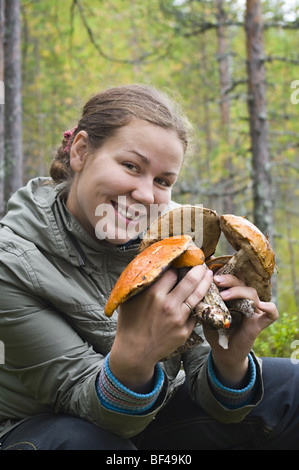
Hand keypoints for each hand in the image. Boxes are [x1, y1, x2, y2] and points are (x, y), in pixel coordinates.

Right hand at [109, 265, 212, 391]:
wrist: (134, 352)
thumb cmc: (129, 323)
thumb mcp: (129, 299)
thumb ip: (140, 283)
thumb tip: (149, 267)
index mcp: (153, 294)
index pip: (172, 272)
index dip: (177, 267)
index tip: (180, 264)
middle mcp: (168, 304)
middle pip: (190, 280)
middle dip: (198, 269)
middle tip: (202, 264)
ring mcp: (178, 318)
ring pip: (198, 295)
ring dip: (205, 282)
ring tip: (208, 275)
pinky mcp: (185, 331)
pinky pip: (195, 313)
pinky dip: (198, 304)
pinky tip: (202, 297)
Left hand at [204, 274, 277, 386]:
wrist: (223, 354)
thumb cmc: (215, 332)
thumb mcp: (207, 315)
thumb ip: (205, 304)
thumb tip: (196, 291)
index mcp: (231, 296)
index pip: (230, 280)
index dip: (223, 275)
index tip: (210, 275)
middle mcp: (244, 301)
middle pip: (241, 283)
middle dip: (229, 279)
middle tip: (216, 280)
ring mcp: (253, 312)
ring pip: (252, 294)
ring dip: (239, 291)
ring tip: (224, 295)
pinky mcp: (258, 324)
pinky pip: (271, 315)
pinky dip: (270, 309)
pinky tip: (262, 306)